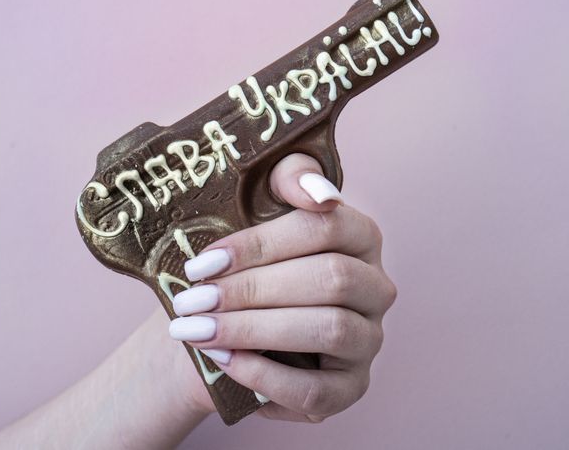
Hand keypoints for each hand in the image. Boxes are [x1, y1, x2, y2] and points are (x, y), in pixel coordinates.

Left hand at [169, 153, 396, 422]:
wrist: (221, 321)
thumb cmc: (243, 261)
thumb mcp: (257, 207)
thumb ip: (289, 179)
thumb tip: (320, 194)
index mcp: (360, 236)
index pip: (327, 226)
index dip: (264, 243)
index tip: (204, 262)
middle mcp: (376, 287)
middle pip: (331, 279)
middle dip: (253, 290)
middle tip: (193, 300)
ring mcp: (369, 339)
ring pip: (332, 330)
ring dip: (256, 330)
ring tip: (200, 331)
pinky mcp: (350, 387)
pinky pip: (320, 390)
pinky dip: (267, 377)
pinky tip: (224, 361)